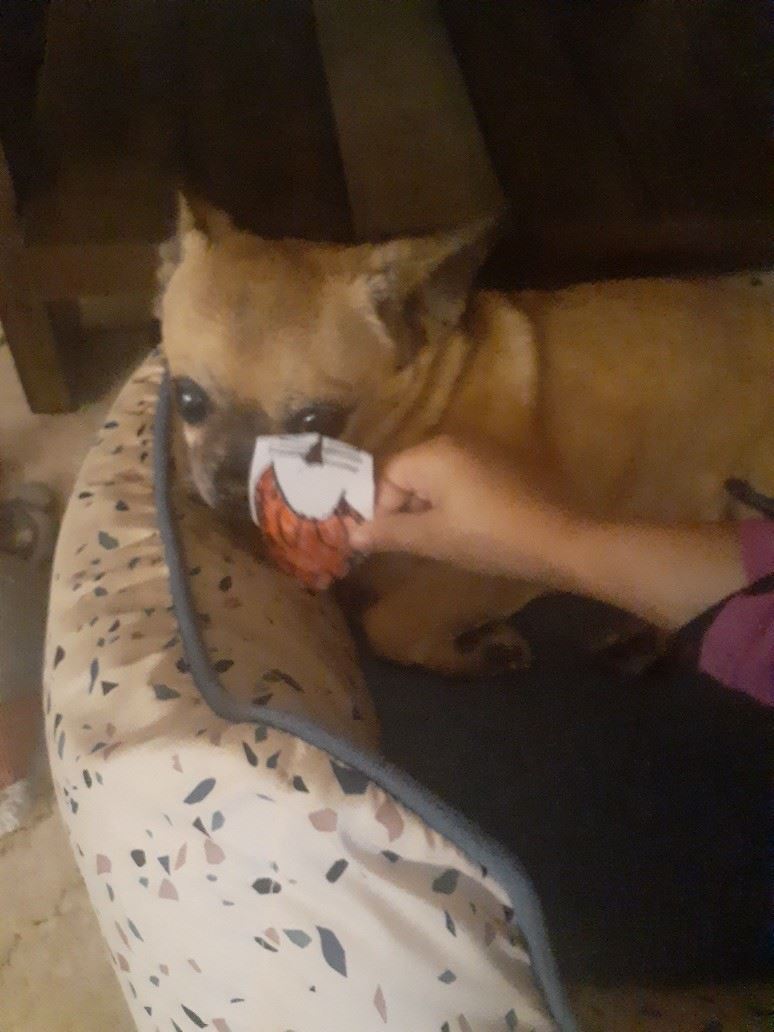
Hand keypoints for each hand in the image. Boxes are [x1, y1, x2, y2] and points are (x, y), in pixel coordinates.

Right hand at [349, 436, 568, 580]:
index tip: (391, 543)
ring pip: (438, 478)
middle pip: (412, 474)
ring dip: (432, 508)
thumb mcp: (434, 539)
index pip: (388, 476)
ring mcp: (484, 450)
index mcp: (433, 453)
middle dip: (407, 509)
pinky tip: (471, 530)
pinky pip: (464, 479)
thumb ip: (389, 533)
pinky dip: (457, 502)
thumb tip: (352, 534)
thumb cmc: (490, 538)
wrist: (561, 539)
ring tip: (444, 541)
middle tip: (417, 545)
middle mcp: (455, 441)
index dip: (382, 511)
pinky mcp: (505, 464)